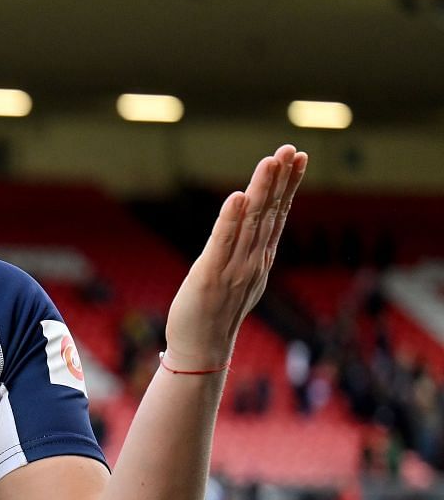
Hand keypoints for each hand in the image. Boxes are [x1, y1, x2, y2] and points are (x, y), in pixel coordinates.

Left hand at [164, 145, 308, 368]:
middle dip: (281, 180)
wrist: (201, 350)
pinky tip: (238, 197)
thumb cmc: (214, 312)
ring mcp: (233, 269)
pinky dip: (231, 221)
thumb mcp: (238, 276)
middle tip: (290, 149)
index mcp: (260, 259)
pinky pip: (222, 244)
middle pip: (270, 214)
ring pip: (251, 224)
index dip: (288, 185)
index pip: (278, 215)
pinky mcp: (209, 277)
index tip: (297, 157)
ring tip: (270, 162)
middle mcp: (252, 261)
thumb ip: (247, 250)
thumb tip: (253, 222)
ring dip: (261, 192)